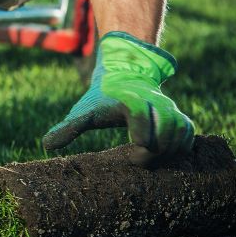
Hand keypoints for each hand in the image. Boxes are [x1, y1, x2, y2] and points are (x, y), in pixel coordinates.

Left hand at [43, 32, 194, 165]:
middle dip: (154, 149)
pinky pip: (189, 133)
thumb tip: (46, 145)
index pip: (140, 114)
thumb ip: (68, 128)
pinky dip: (182, 147)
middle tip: (137, 160)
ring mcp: (169, 108)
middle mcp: (153, 102)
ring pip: (181, 132)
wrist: (124, 76)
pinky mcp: (178, 116)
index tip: (134, 150)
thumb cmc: (101, 99)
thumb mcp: (83, 111)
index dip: (140, 134)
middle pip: (165, 128)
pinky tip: (166, 157)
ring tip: (151, 160)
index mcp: (129, 100)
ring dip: (169, 150)